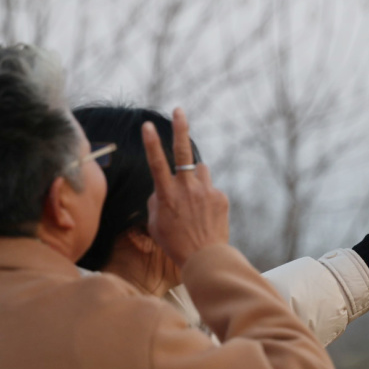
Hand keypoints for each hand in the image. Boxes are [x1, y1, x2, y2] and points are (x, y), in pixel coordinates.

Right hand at [142, 108, 229, 267]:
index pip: (156, 163)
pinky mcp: (220, 196)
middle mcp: (186, 188)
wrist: (205, 258)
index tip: (147, 125)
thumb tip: (162, 189)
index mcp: (167, 194)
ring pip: (200, 171)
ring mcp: (206, 191)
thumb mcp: (155, 223)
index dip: (151, 143)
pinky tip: (206, 214)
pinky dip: (207, 196)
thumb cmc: (175, 243)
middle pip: (183, 152)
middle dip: (180, 128)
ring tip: (194, 199)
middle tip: (179, 110)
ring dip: (196, 177)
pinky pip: (211, 189)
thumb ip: (156, 200)